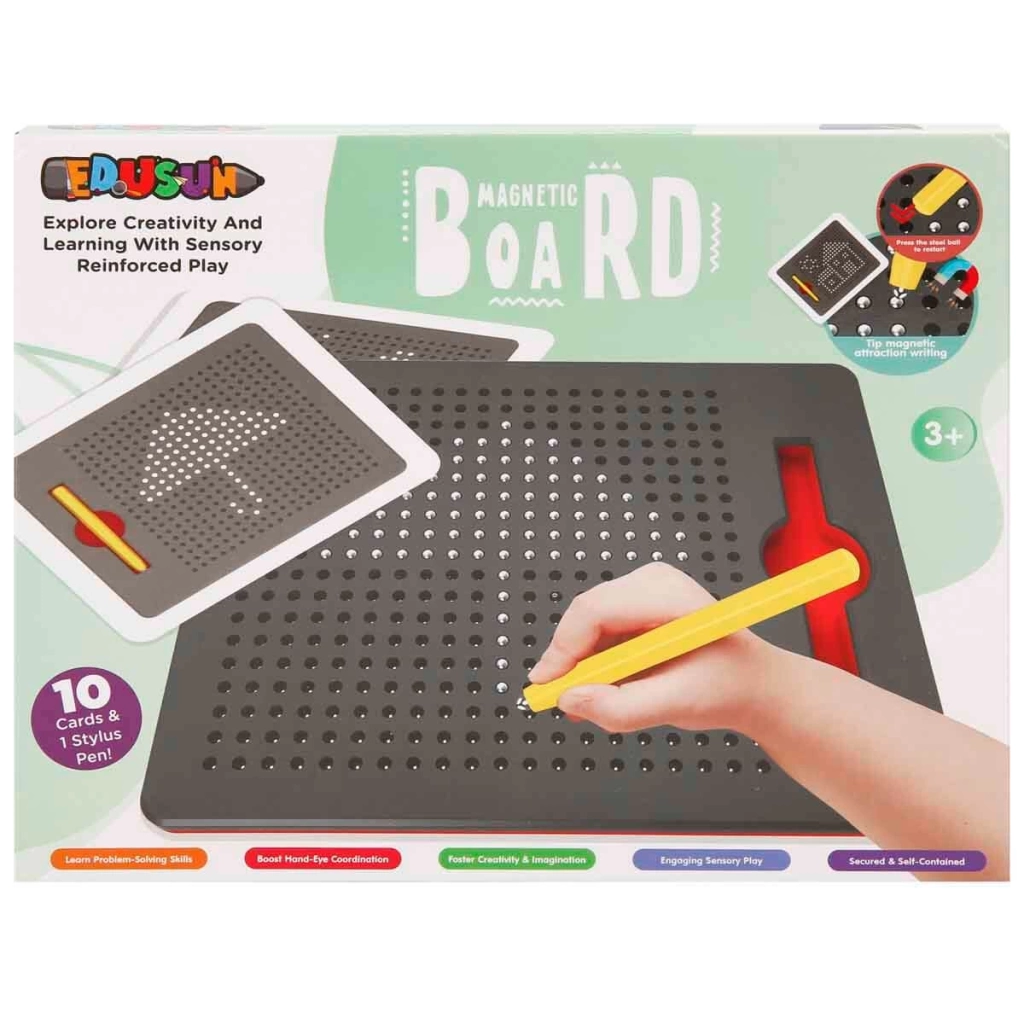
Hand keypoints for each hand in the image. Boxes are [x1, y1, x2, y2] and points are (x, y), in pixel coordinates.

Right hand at [527, 562, 781, 733]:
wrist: (751, 683)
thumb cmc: (729, 685)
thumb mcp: (677, 704)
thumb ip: (621, 707)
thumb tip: (573, 699)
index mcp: (669, 596)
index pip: (595, 611)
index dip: (564, 650)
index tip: (549, 684)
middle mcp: (652, 583)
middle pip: (585, 616)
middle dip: (569, 660)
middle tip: (561, 698)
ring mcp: (642, 591)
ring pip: (586, 626)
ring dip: (582, 664)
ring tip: (590, 699)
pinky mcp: (634, 605)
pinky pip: (596, 631)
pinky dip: (593, 661)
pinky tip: (604, 686)